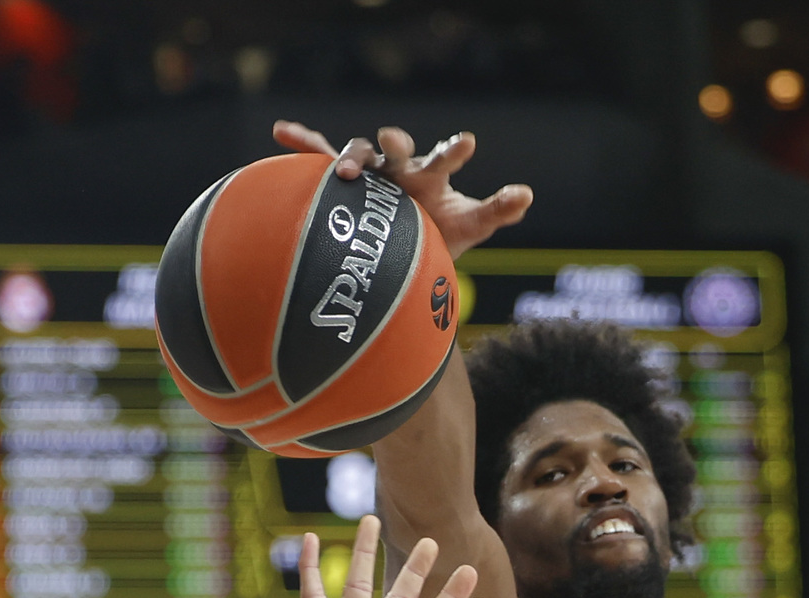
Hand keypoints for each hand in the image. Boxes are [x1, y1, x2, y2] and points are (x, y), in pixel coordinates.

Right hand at [273, 120, 532, 256]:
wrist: (403, 256)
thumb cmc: (438, 237)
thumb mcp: (468, 229)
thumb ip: (495, 211)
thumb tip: (527, 195)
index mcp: (429, 176)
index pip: (443, 159)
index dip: (454, 151)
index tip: (467, 142)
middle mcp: (397, 169)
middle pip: (396, 149)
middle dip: (395, 143)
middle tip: (394, 139)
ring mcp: (369, 175)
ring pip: (357, 155)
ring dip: (348, 159)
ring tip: (343, 174)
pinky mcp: (343, 187)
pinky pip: (318, 160)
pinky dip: (302, 144)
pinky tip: (280, 131)